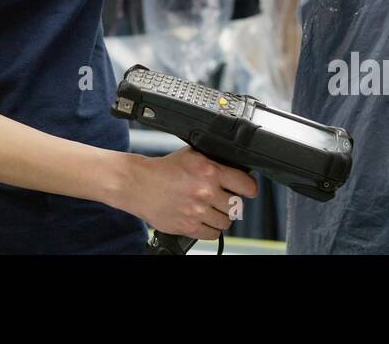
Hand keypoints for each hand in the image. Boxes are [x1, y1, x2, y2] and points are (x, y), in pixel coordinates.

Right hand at [122, 147, 257, 240]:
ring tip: (209, 209)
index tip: (246, 189)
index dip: (248, 188)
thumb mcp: (192, 155)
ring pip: (226, 222)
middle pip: (236, 206)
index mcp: (209, 170)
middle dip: (230, 202)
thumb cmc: (164, 169)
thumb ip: (214, 161)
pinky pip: (213, 234)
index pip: (246, 185)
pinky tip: (203, 219)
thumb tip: (235, 168)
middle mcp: (205, 191)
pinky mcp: (188, 226)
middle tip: (220, 198)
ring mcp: (197, 211)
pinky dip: (211, 229)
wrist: (139, 184)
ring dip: (220, 217)